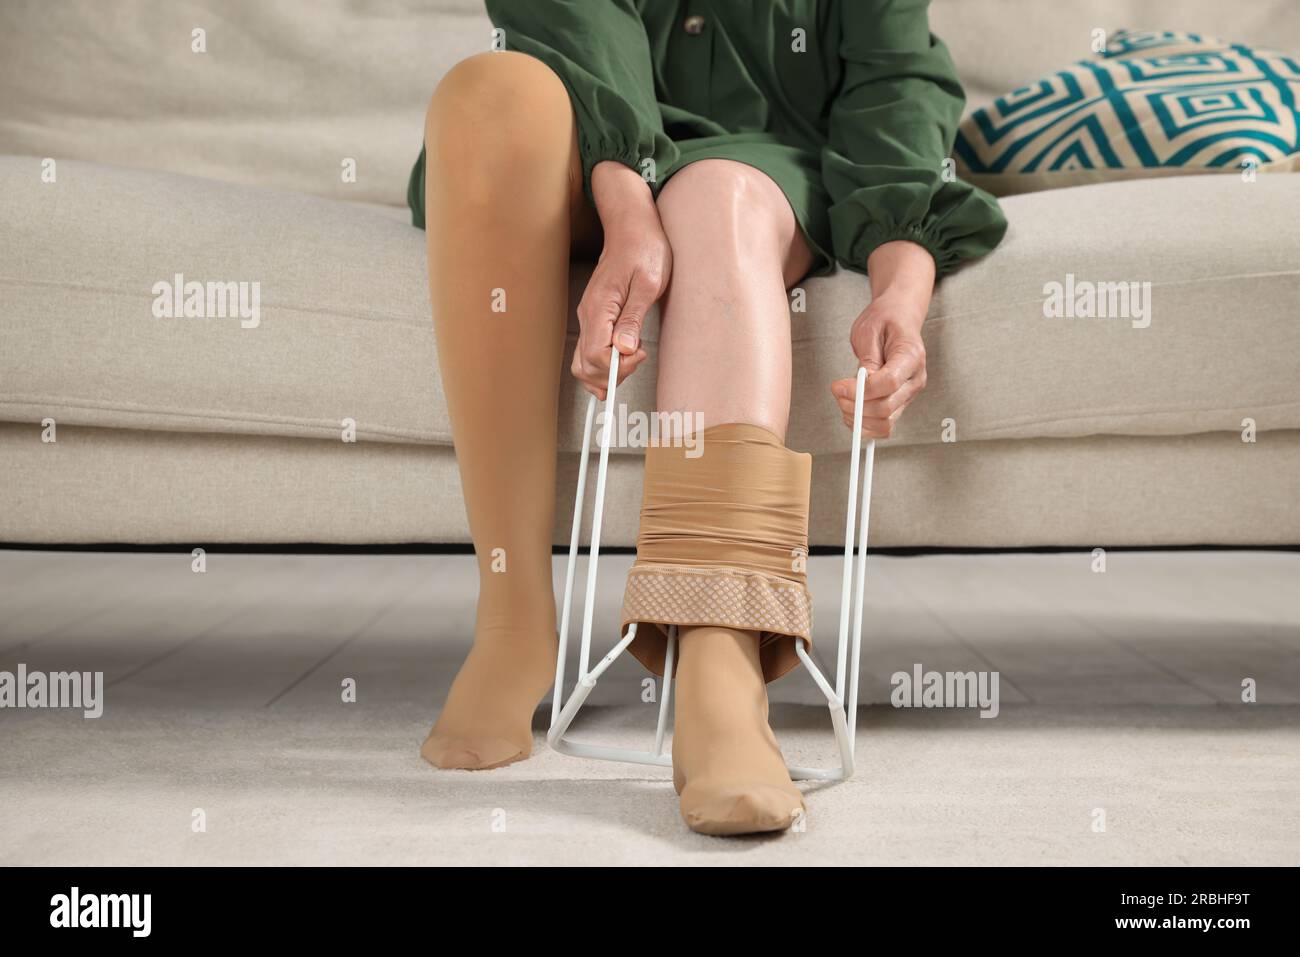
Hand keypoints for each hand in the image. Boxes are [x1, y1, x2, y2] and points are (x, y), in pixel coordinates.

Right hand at [571, 162, 670, 398]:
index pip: (595, 355)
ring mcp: (589, 317)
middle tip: (637, 359)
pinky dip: (601, 365)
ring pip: (584, 362)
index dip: (617, 366)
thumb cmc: (645, 249)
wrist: (632, 227)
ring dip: (605, 373)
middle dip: (611, 375)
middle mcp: (588, 315)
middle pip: (585, 365)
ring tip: (630, 361)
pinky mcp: (595, 317)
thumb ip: (634, 318)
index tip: (639, 353)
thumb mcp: (649, 284)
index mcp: (599, 307)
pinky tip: (620, 364)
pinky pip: (589, 351)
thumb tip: (623, 350)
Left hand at [830, 240, 934, 437]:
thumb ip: (867, 358)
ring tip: (842, 401)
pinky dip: (865, 426)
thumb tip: (861, 384)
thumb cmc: (885, 320)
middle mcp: (915, 379)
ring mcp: (910, 394)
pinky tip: (851, 412)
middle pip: (886, 408)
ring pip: (886, 423)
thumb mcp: (869, 330)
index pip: (889, 384)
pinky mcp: (900, 403)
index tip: (838, 386)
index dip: (860, 391)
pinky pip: (884, 426)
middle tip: (837, 392)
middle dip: (855, 406)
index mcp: (911, 356)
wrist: (899, 318)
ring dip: (858, 419)